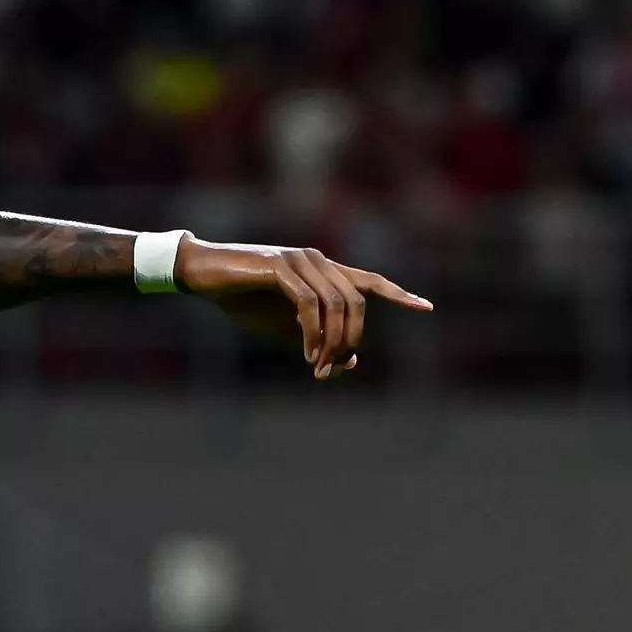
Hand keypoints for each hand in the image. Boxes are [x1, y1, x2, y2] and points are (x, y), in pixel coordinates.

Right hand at [174, 235, 432, 379]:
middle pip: (358, 302)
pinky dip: (313, 332)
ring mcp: (300, 261)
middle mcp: (318, 261)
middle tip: (332, 371)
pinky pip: (309, 304)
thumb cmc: (243, 299)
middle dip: (352, 340)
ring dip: (332, 342)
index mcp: (323, 271)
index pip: (368, 281)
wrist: (204, 276)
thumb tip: (352, 363)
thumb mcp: (285, 328)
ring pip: (337, 304)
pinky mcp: (280, 267)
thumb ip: (319, 339)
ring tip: (318, 367)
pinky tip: (307, 353)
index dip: (399, 294)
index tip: (427, 308)